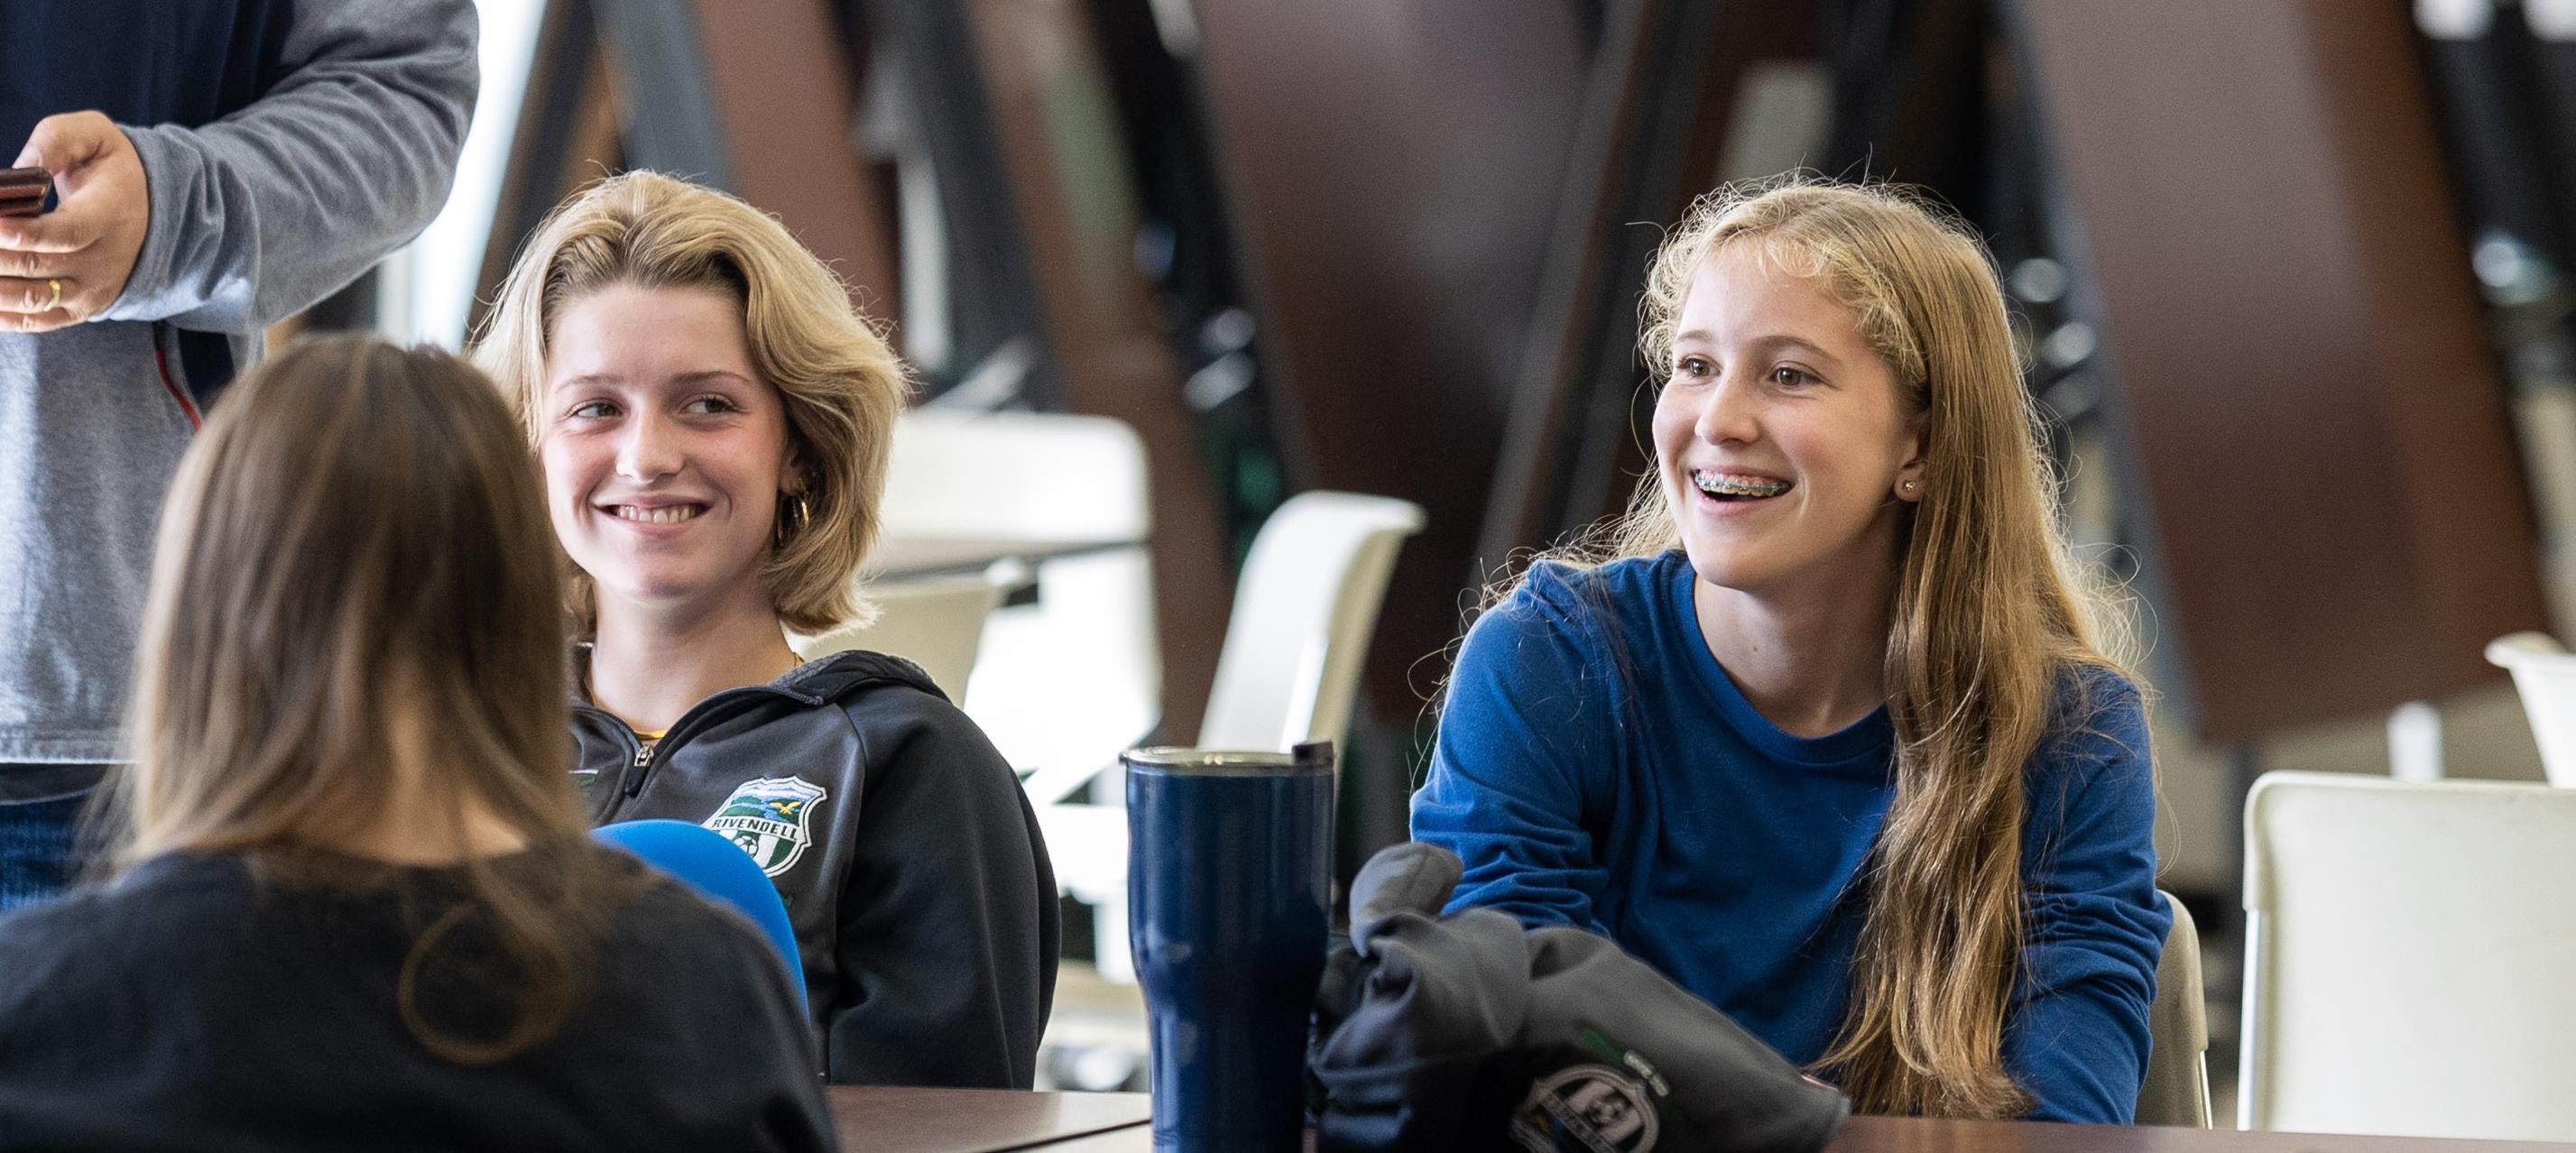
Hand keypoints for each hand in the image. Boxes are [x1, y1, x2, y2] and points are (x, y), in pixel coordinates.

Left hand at [0, 112, 149, 333]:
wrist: (149, 211)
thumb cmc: (108, 169)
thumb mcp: (94, 136)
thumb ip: (57, 140)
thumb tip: (22, 167)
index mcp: (107, 216)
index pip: (66, 233)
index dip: (23, 233)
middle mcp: (102, 260)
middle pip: (35, 267)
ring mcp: (91, 290)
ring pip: (31, 300)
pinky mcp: (78, 308)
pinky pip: (35, 321)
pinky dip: (1, 315)